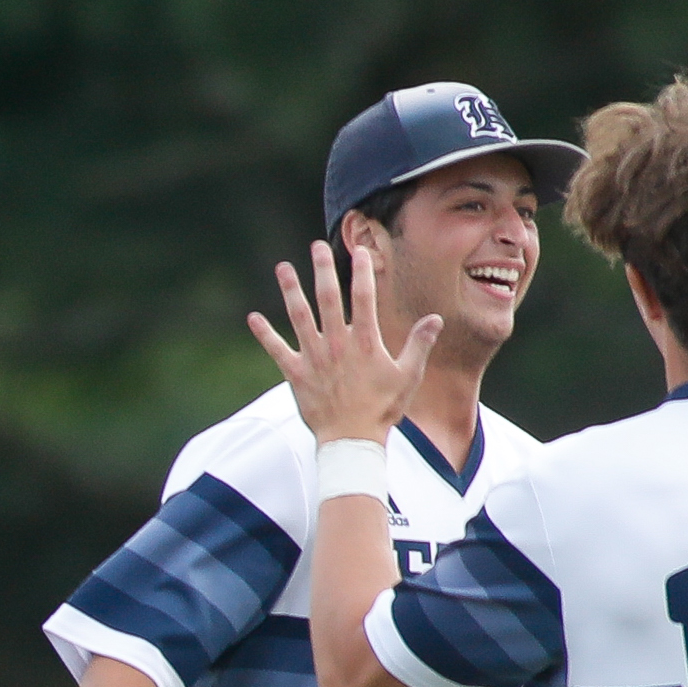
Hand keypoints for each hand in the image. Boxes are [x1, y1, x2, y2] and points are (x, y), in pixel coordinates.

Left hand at [249, 250, 437, 444]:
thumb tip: (435, 319)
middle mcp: (337, 344)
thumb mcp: (408, 376)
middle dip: (323, 269)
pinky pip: (277, 350)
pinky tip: (252, 318)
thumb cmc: (382, 409)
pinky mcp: (296, 374)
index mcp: (365, 342)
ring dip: (291, 291)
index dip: (363, 271)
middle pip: (328, 298)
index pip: (364, 297)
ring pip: (300, 317)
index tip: (362, 252)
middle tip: (317, 246)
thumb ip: (419, 344)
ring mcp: (314, 358)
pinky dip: (265, 334)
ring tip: (283, 268)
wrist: (352, 440)